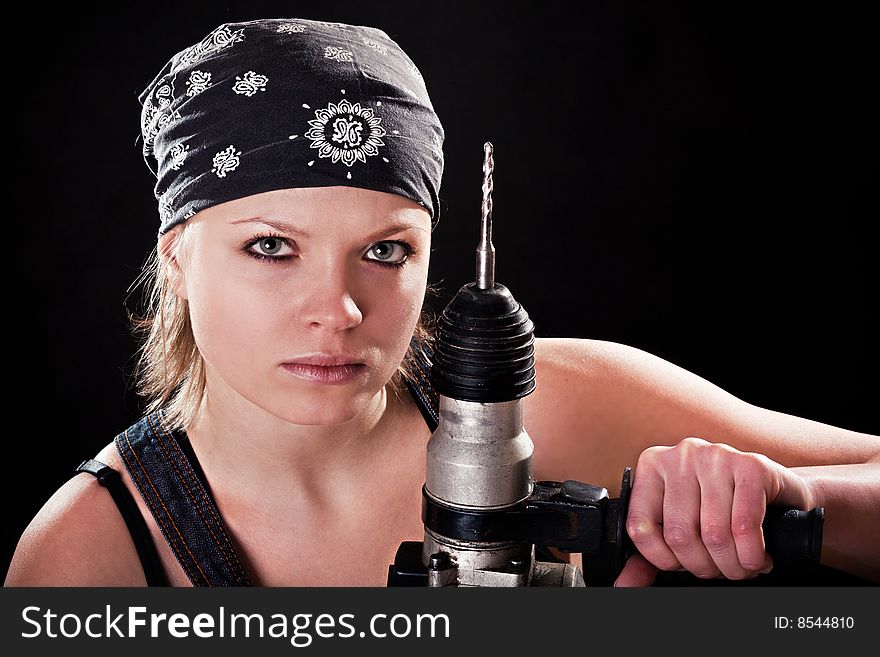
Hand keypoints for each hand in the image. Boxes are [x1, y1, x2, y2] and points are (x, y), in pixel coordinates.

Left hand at [613, 437, 815, 586]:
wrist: (778, 492)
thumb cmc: (724, 509)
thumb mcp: (681, 526)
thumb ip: (651, 553)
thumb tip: (624, 584)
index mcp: (652, 466)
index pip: (641, 527)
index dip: (665, 559)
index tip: (683, 565)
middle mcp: (680, 455)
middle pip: (679, 534)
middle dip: (704, 567)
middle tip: (721, 570)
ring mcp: (715, 456)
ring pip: (713, 534)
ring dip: (732, 565)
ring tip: (741, 566)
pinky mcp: (750, 465)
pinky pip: (744, 526)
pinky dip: (752, 555)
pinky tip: (758, 558)